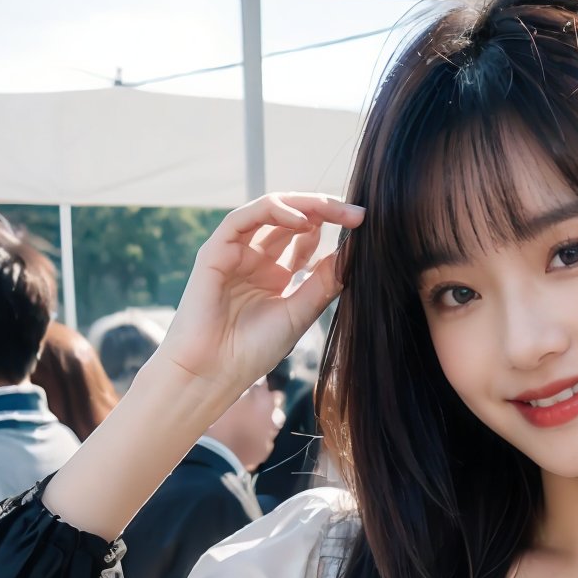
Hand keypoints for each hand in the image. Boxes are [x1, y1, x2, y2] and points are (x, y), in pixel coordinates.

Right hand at [159, 192, 363, 403]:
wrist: (213, 372)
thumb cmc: (252, 351)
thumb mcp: (300, 313)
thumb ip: (324, 282)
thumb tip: (354, 252)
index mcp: (275, 274)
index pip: (306, 237)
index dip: (334, 228)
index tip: (364, 228)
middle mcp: (256, 258)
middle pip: (292, 219)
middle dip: (326, 211)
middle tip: (357, 215)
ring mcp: (235, 252)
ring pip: (270, 209)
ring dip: (304, 205)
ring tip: (334, 211)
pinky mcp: (215, 250)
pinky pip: (244, 217)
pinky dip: (273, 211)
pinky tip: (302, 221)